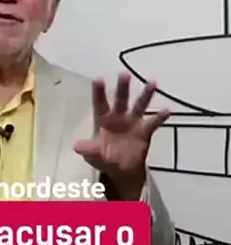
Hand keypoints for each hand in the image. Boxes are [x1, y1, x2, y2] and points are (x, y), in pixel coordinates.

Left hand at [74, 72, 169, 196]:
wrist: (121, 170)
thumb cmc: (104, 157)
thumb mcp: (92, 155)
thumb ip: (87, 149)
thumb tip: (77, 147)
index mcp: (103, 119)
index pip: (100, 104)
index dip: (99, 92)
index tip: (98, 79)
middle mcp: (118, 117)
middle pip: (120, 99)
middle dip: (122, 87)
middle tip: (125, 74)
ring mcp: (132, 122)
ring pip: (139, 106)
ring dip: (145, 95)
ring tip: (152, 83)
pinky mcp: (144, 131)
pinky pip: (153, 123)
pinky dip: (160, 117)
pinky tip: (167, 111)